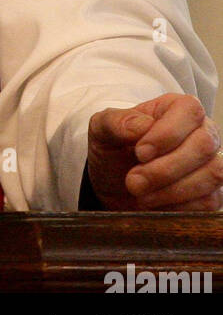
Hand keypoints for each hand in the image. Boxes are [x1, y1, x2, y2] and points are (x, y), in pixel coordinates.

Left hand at [87, 94, 222, 210]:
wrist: (114, 184)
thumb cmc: (113, 148)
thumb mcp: (102, 129)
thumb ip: (116, 121)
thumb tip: (142, 126)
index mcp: (177, 108)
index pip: (189, 111)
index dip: (168, 133)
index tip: (140, 152)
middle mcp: (202, 132)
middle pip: (203, 145)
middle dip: (165, 169)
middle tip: (134, 181)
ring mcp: (211, 163)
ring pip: (211, 174)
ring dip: (172, 190)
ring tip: (140, 194)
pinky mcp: (213, 194)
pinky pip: (209, 201)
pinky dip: (179, 206)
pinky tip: (155, 203)